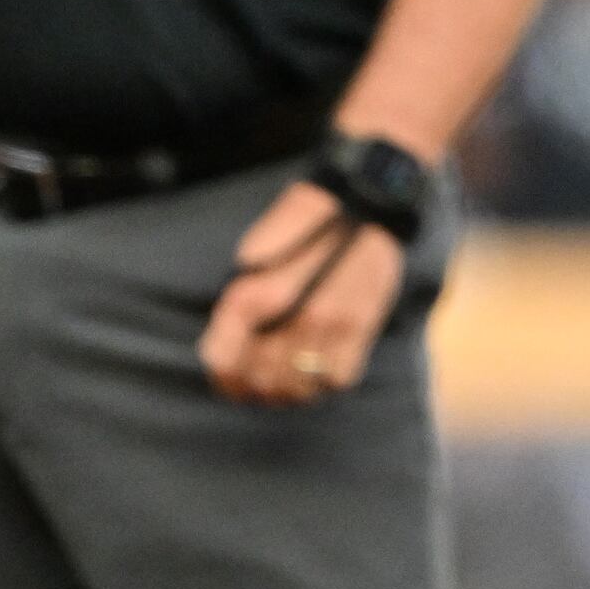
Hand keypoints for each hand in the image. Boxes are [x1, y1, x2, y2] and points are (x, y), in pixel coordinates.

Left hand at [198, 182, 405, 408]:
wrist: (369, 196)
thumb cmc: (307, 216)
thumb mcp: (256, 246)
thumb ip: (242, 296)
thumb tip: (229, 339)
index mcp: (259, 293)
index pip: (224, 360)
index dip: (220, 376)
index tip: (225, 378)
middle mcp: (295, 315)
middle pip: (260, 378)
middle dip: (250, 387)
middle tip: (252, 386)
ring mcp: (332, 324)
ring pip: (298, 387)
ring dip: (284, 392)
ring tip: (281, 385)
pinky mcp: (363, 327)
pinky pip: (337, 378)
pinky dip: (322, 384)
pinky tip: (315, 373)